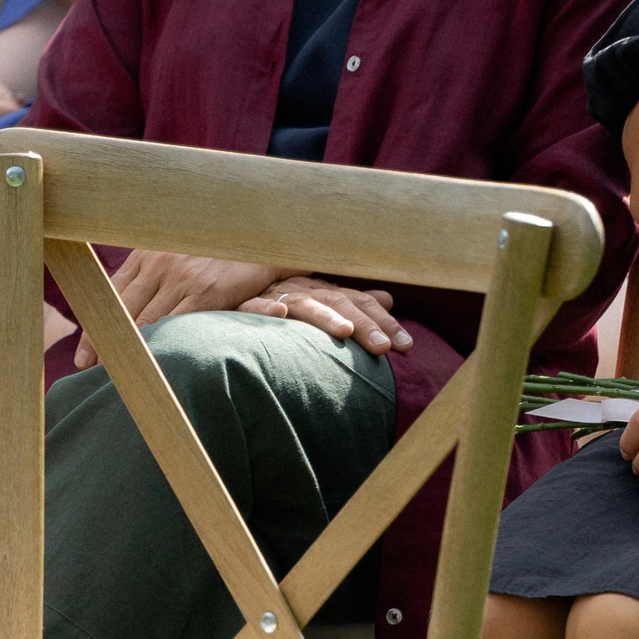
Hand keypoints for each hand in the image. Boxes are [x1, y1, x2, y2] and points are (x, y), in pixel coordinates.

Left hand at [73, 251, 295, 367]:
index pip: (108, 295)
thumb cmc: (220, 252)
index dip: (94, 329)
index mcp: (148, 254)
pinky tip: (150, 364)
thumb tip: (122, 306)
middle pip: (119, 311)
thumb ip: (154, 275)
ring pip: (142, 322)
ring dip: (128, 350)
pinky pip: (172, 325)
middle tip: (91, 371)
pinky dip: (158, 346)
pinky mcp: (204, 292)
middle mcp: (159, 263)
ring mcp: (181, 277)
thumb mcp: (179, 254)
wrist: (263, 239)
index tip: (85, 357)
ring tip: (117, 373)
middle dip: (103, 344)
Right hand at [242, 279, 413, 356]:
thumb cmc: (286, 307)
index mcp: (324, 292)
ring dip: (324, 317)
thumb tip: (389, 298)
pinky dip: (267, 310)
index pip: (360, 303)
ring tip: (344, 332)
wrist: (230, 294)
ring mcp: (275, 297)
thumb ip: (354, 304)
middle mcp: (304, 291)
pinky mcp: (244, 307)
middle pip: (339, 303)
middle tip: (384, 347)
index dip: (385, 322)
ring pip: (304, 304)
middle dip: (364, 324)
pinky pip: (254, 307)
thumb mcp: (324, 304)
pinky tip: (281, 315)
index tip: (408, 347)